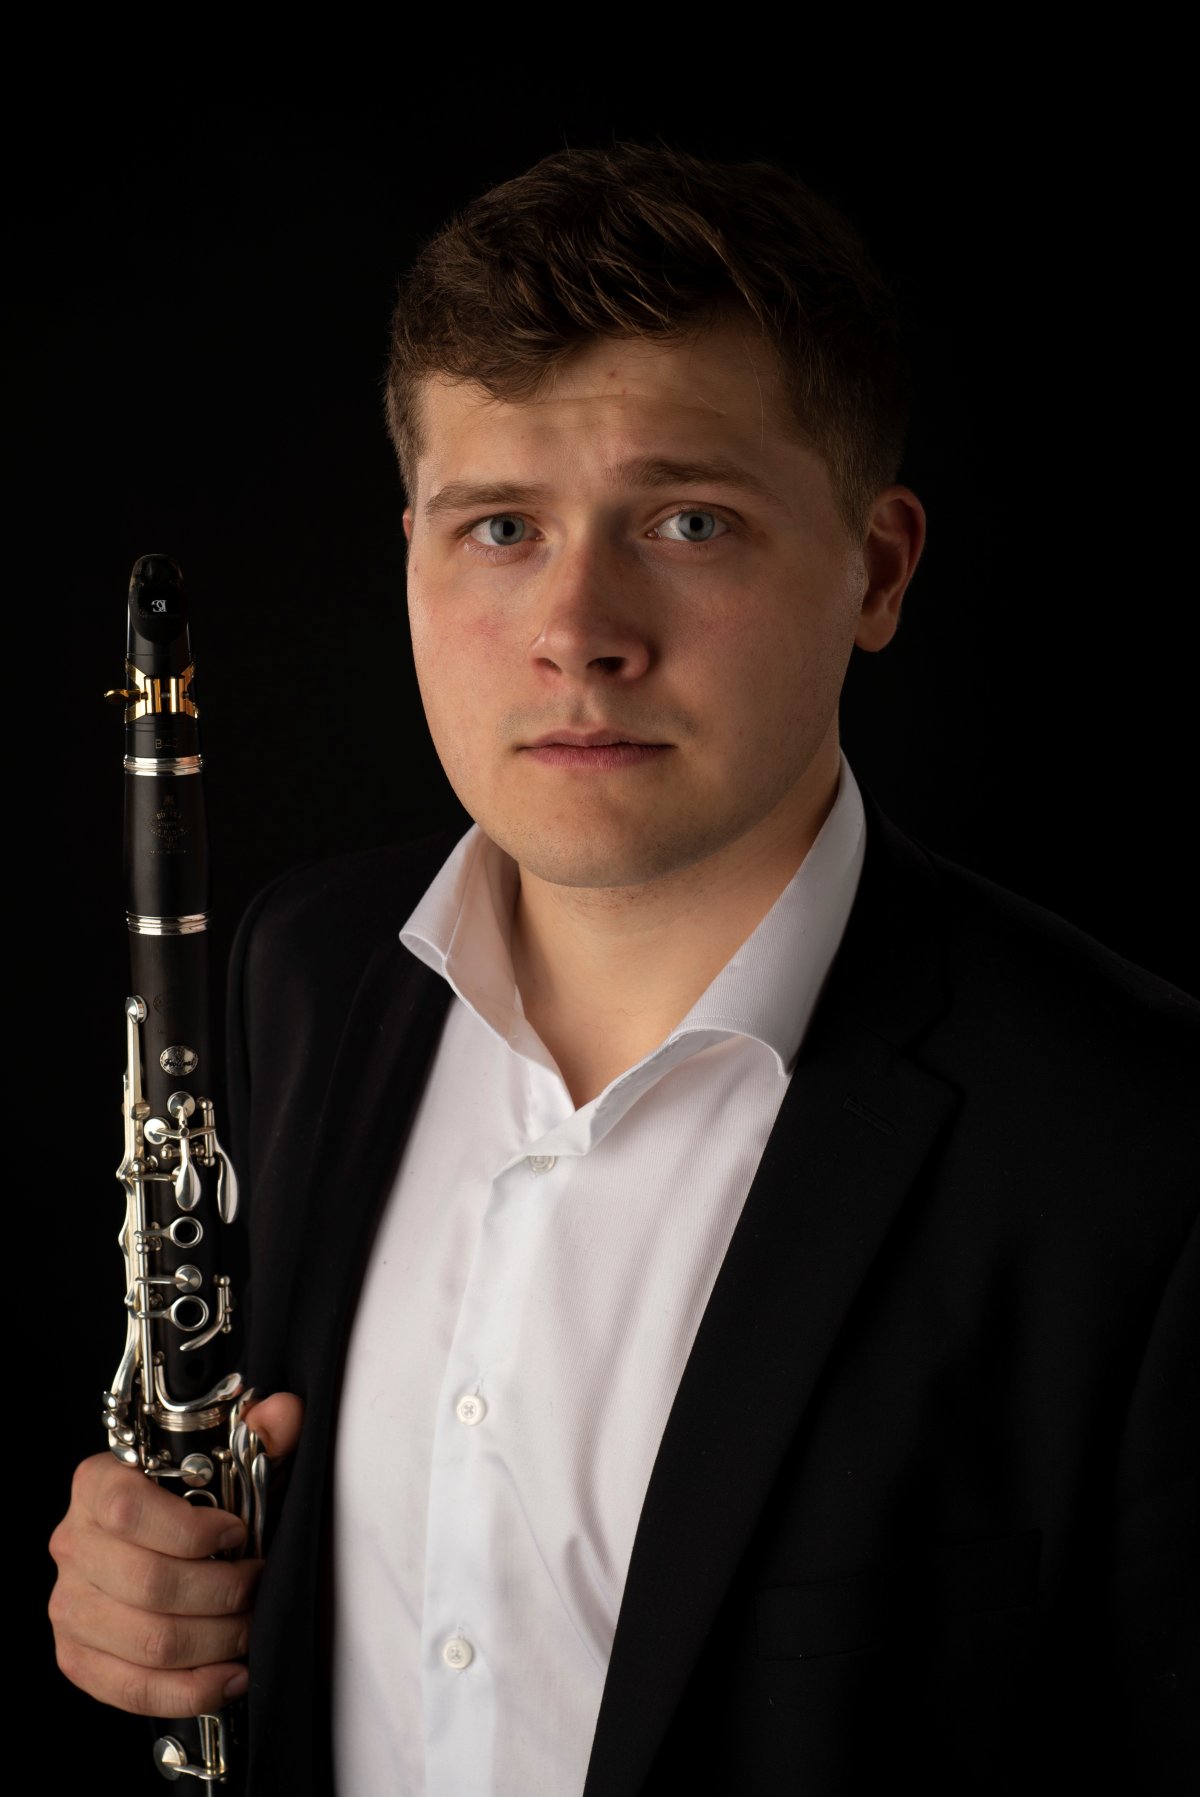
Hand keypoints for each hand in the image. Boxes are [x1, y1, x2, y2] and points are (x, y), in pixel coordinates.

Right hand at [48, 1392, 302, 1716]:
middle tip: (257, 1586)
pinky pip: (132, 1689)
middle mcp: (73, 1543)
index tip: (238, 1534)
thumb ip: (261, 1435)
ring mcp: (69, 1605)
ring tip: (250, 1626)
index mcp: (97, 1484)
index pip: (128, 1510)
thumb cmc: (194, 1500)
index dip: (192, 1529)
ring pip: (149, 1641)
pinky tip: (229, 1674)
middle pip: (149, 1584)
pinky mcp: (77, 1657)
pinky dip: (191, 1689)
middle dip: (223, 1592)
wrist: (154, 1542)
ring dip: (217, 1640)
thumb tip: (283, 1414)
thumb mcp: (230, 1459)